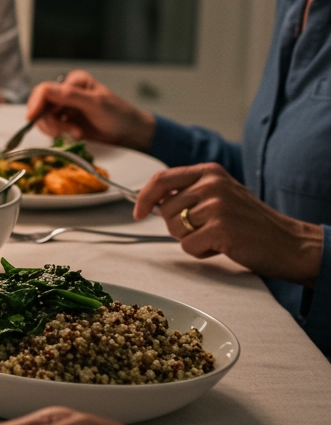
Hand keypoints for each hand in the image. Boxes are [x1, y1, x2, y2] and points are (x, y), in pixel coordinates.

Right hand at [24, 70, 155, 149]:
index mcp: (73, 82)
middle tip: (64, 132)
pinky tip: (76, 136)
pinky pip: (51, 129)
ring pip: (44, 119)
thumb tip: (43, 91)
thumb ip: (70, 95)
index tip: (32, 118)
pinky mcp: (65, 124)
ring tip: (76, 135)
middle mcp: (66, 94)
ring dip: (56, 130)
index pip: (44, 90)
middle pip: (41, 106)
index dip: (35, 103)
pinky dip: (59, 135)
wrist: (130, 134)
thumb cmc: (118, 115)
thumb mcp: (95, 103)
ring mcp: (65, 109)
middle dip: (50, 122)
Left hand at [133, 163, 322, 284]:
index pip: (161, 179)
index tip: (137, 212)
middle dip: (178, 225)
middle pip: (165, 210)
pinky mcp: (220, 229)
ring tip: (217, 236)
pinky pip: (187, 246)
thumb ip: (189, 191)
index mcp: (210, 172)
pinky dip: (200, 252)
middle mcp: (212, 184)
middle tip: (206, 229)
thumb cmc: (249, 222)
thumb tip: (151, 201)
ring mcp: (216, 206)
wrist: (288, 242)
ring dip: (191, 239)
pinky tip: (222, 247)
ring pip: (174, 229)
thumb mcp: (221, 194)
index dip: (144, 197)